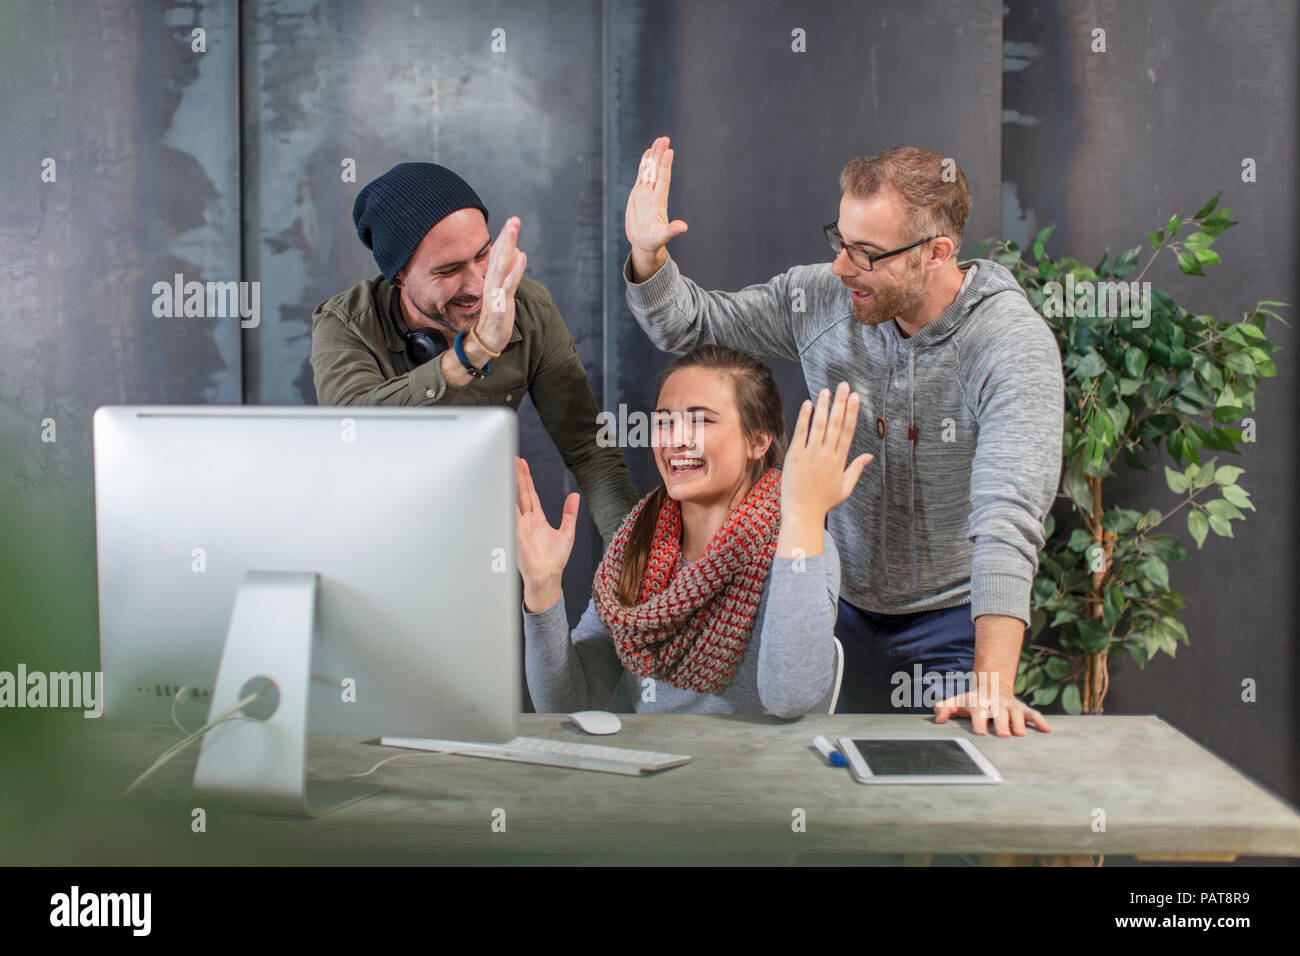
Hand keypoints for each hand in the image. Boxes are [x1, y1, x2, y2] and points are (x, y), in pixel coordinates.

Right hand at [472, 217, 527, 356]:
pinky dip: (515, 269)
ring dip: (508, 246)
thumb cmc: (495, 316)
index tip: (511, 222)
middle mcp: (492, 282)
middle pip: (499, 255)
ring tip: (514, 229)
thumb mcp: (501, 292)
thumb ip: (508, 273)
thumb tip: (517, 253)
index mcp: (493, 280)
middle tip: (514, 219)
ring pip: (502, 265)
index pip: (498, 255)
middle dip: (506, 237)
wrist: (486, 339)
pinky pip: (509, 283)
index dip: (504, 238)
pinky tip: (522, 256)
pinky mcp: (501, 303)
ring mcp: (496, 292)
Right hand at [515, 457, 578, 612]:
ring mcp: (520, 526)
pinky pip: (510, 515)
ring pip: (514, 500)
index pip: (530, 495)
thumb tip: (574, 496)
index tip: (523, 464)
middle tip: (515, 459)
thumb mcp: (567, 533)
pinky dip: (506, 503)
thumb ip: (569, 514)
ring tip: (509, 468)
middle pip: (521, 493)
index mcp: (537, 520)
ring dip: (512, 485)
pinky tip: (504, 490)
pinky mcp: (516, 534)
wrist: (546, 578)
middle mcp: (527, 521)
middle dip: (518, 476)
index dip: (527, 479)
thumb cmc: (554, 561)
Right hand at [625, 136, 687, 278]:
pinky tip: (647, 153)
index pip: (663, 180)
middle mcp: (653, 194)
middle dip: (660, 155)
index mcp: (658, 202)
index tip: (669, 152)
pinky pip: (642, 175)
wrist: (644, 242)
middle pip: (657, 170)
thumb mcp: (662, 236)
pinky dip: (644, 164)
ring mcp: (646, 193)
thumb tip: (683, 228)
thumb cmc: (653, 241)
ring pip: (650, 170)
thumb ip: (672, 231)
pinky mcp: (638, 194)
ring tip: (658, 140)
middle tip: (664, 138)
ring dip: (654, 155)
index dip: (665, 166)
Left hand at [781, 383, 873, 524]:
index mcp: (840, 461)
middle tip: (844, 386)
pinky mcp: (795, 456)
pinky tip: (808, 404)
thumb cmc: (823, 502)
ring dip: (824, 406)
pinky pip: (801, 433)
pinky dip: (805, 418)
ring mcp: (811, 454)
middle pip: (836, 424)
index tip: (856, 397)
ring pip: (820, 425)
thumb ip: (857, 469)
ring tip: (827, 390)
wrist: (802, 513)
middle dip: (841, 403)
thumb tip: (870, 456)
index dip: (853, 413)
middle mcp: (827, 455)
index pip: (848, 431)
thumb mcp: (845, 487)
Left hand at [934, 689, 1052, 735]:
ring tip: (1021, 734)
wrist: (991, 686)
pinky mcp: (1022, 708)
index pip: (978, 712)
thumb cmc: (971, 701)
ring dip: (1019, 722)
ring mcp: (1010, 705)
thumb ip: (943, 709)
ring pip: (1017, 713)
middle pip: (999, 713)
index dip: (979, 721)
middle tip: (1004, 734)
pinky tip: (1047, 731)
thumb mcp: (955, 702)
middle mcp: (996, 703)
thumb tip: (938, 720)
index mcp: (979, 703)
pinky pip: (1033, 714)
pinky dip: (1040, 721)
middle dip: (1002, 722)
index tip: (980, 732)